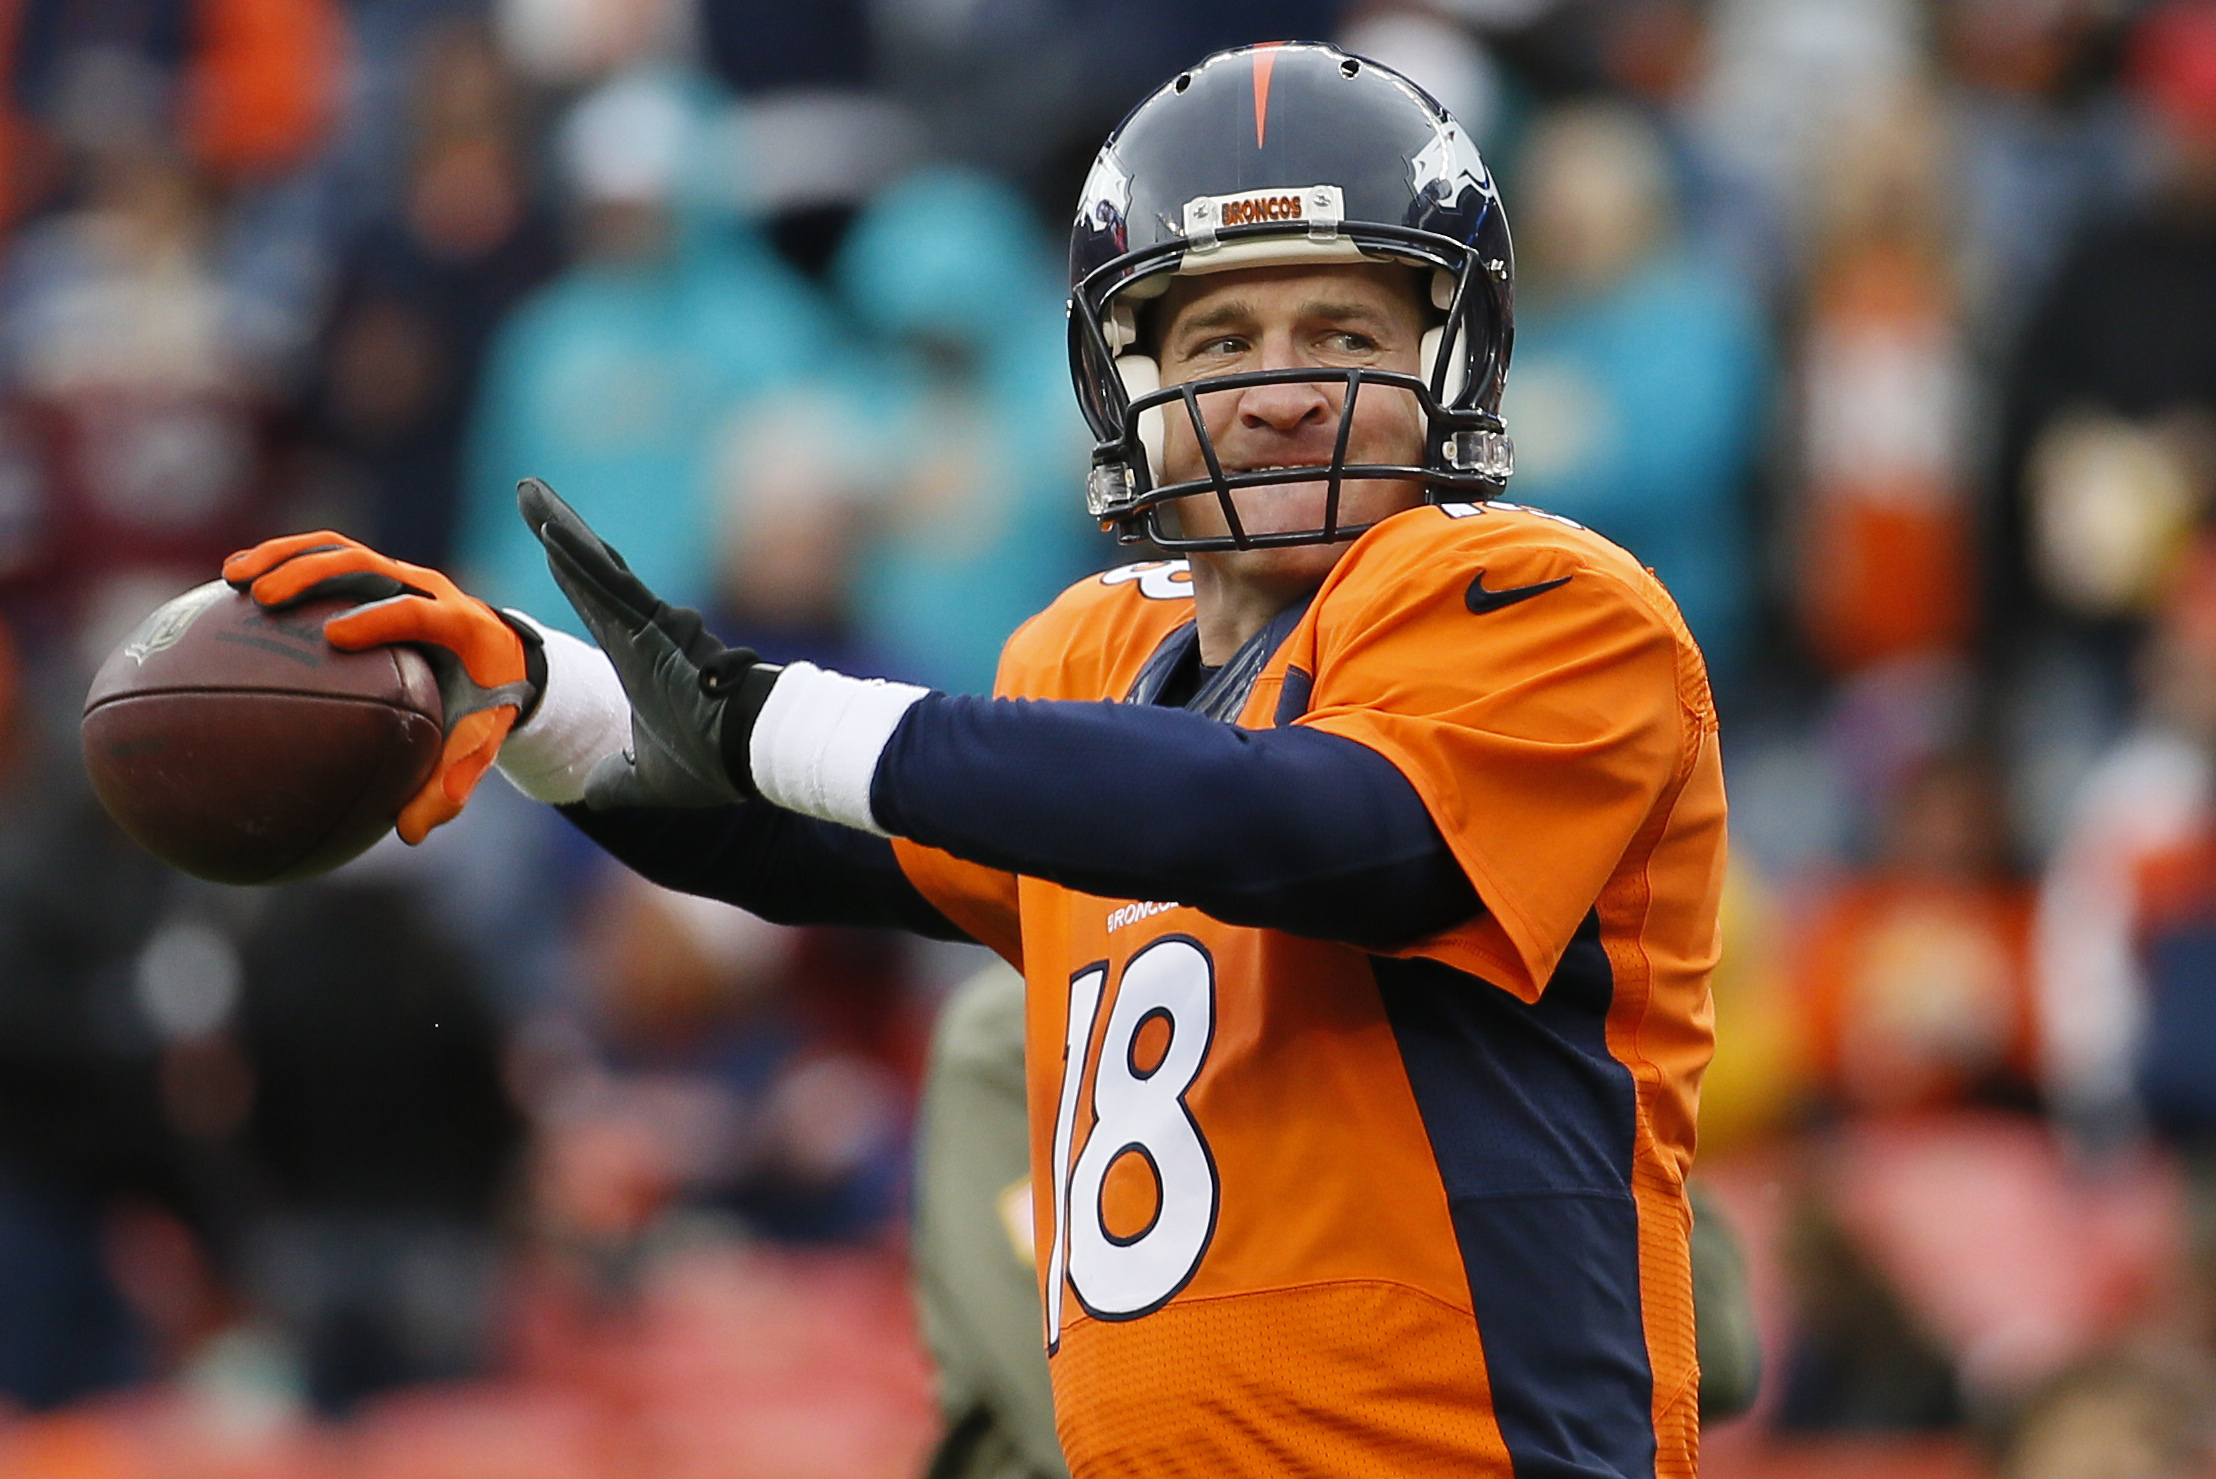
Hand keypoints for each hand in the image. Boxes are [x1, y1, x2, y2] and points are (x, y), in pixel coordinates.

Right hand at [221, 531, 544, 842]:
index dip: (379, 617)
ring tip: (235, 577)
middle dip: (315, 573)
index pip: (418, 611)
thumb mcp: (476, 748)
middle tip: (264, 598)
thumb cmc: (485, 709)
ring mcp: (401, 574)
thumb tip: (408, 833)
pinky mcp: (377, 571)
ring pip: (340, 549)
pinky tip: (231, 582)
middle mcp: (430, 588)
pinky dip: (282, 560)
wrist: (504, 661)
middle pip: (367, 562)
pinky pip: (327, 556)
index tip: (334, 637)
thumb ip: (448, 788)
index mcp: (462, 626)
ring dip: (286, 556)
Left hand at [517, 478, 780, 809]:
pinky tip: (551, 533)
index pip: (595, 602)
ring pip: (595, 569)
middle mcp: (644, 631)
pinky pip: (609, 587)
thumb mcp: (646, 778)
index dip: (570, 568)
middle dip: (558, 526)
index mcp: (640, 657)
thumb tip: (594, 795)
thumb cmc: (712, 763)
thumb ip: (617, 780)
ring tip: (530, 494)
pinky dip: (579, 561)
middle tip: (527, 490)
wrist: (754, 757)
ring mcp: (650, 625)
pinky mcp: (654, 628)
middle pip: (590, 571)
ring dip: (560, 530)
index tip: (547, 531)